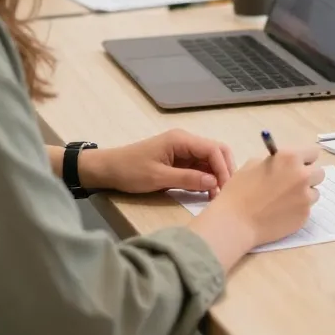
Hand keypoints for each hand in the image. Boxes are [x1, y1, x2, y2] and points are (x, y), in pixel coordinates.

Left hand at [80, 130, 235, 198]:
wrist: (107, 169)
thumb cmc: (130, 171)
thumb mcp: (158, 177)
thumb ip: (188, 179)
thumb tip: (214, 182)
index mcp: (181, 140)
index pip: (213, 149)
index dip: (223, 168)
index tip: (226, 188)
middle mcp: (185, 141)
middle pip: (216, 151)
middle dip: (224, 169)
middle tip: (226, 191)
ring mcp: (183, 150)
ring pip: (209, 159)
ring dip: (216, 174)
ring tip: (218, 195)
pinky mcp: (179, 160)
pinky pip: (199, 166)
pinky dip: (206, 177)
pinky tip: (208, 191)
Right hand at [202, 146, 323, 249]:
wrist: (235, 221)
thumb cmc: (240, 190)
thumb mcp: (254, 164)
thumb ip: (275, 161)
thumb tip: (284, 165)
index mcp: (290, 158)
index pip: (313, 152)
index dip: (305, 159)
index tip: (299, 164)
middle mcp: (302, 175)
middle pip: (319, 173)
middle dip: (308, 176)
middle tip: (293, 183)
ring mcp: (305, 197)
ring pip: (314, 192)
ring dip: (304, 194)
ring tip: (285, 200)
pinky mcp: (304, 216)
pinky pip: (306, 208)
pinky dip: (297, 209)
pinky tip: (281, 213)